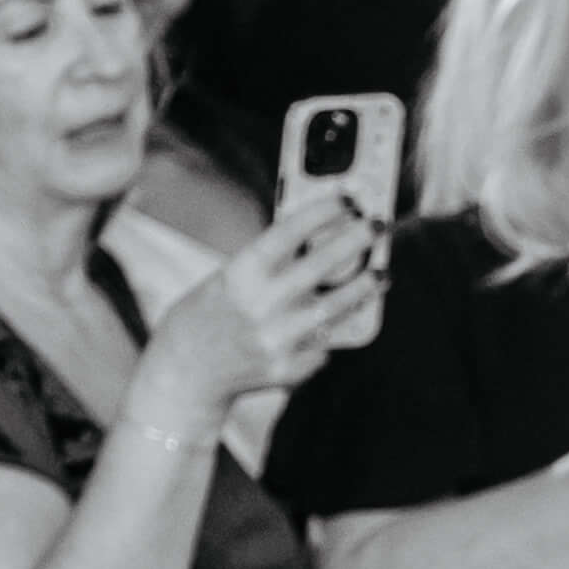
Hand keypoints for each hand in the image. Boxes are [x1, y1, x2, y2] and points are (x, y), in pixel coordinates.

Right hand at [151, 192, 391, 416]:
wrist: (187, 370)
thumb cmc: (215, 311)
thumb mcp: (231, 277)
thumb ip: (272, 263)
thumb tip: (327, 239)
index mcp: (239, 275)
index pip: (288, 233)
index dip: (322, 212)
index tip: (349, 198)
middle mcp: (258, 306)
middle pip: (320, 267)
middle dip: (356, 241)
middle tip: (378, 225)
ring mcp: (275, 340)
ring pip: (336, 309)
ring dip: (364, 288)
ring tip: (382, 273)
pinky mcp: (288, 368)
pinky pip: (324, 343)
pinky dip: (335, 328)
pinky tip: (343, 319)